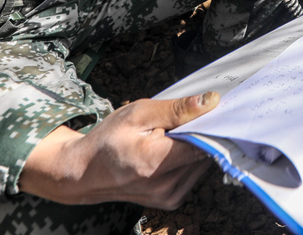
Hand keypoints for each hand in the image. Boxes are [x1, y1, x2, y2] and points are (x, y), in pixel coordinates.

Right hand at [19, 93, 219, 209]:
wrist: (85, 172)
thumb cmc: (109, 139)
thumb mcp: (139, 113)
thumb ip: (177, 109)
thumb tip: (211, 102)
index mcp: (155, 162)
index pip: (204, 143)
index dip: (213, 124)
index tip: (217, 108)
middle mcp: (165, 186)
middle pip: (205, 153)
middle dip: (202, 132)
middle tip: (188, 117)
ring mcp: (169, 197)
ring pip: (202, 164)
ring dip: (196, 146)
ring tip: (173, 134)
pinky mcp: (171, 201)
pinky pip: (193, 173)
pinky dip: (189, 158)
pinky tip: (172, 148)